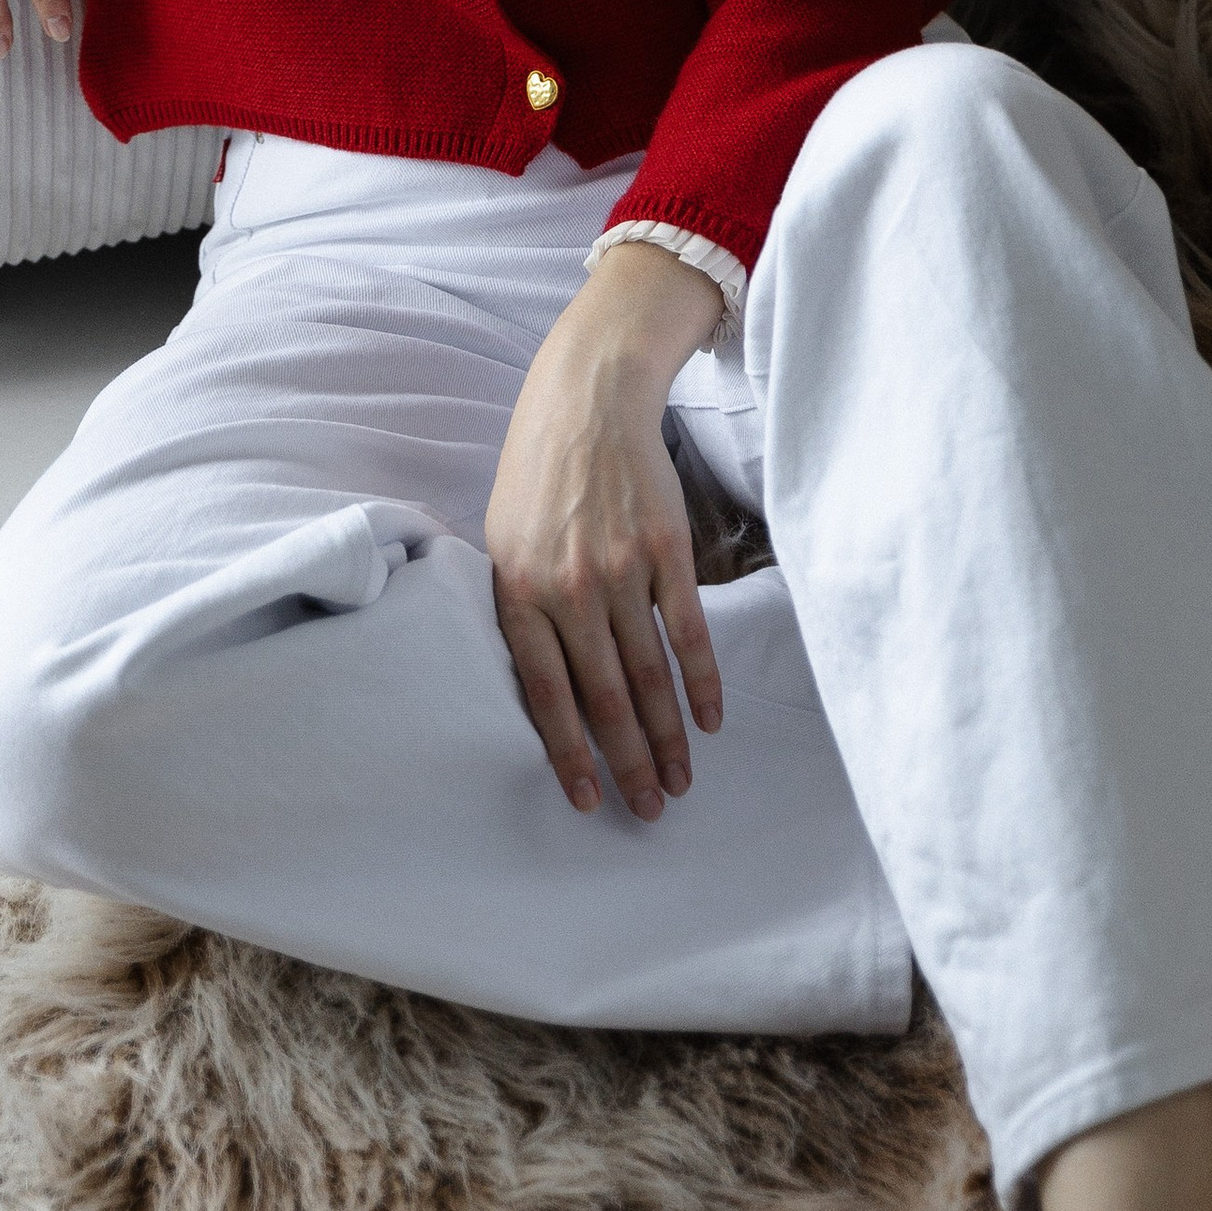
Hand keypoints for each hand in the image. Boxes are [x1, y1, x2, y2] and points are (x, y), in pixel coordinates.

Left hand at [485, 241, 726, 820]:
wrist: (586, 399)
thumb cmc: (537, 475)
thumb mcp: (501, 540)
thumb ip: (517, 610)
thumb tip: (536, 687)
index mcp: (518, 591)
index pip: (546, 694)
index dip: (570, 753)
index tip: (590, 801)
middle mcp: (569, 587)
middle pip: (604, 696)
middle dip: (629, 762)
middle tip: (648, 811)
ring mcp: (621, 569)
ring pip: (649, 673)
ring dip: (669, 735)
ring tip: (681, 781)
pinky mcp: (666, 550)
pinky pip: (687, 630)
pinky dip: (702, 680)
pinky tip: (709, 719)